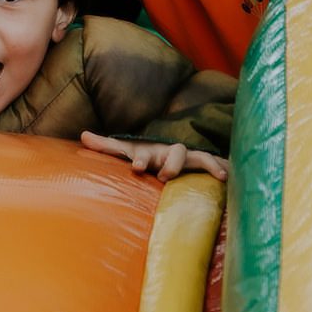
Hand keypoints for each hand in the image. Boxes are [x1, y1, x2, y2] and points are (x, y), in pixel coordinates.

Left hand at [80, 131, 227, 181]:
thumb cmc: (138, 155)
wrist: (158, 153)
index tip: (137, 167)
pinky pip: (210, 163)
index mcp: (146, 151)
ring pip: (196, 156)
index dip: (140, 158)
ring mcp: (182, 158)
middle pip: (174, 151)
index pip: (142, 152)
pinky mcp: (196, 165)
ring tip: (218, 174)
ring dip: (205, 164)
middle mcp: (166, 152)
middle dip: (172, 163)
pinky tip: (227, 177)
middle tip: (165, 176)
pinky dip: (219, 167)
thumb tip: (83, 135)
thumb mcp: (121, 151)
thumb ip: (104, 146)